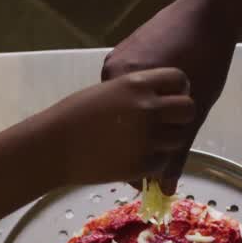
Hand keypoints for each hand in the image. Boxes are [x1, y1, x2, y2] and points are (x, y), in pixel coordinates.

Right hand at [43, 68, 195, 185]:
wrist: (53, 146)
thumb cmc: (72, 115)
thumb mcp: (106, 92)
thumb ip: (134, 93)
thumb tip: (155, 99)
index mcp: (136, 83)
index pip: (178, 79)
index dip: (179, 89)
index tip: (171, 98)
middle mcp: (147, 108)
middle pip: (188, 109)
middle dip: (181, 117)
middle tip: (166, 124)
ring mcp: (147, 137)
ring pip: (179, 138)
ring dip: (168, 141)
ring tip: (147, 143)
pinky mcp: (142, 163)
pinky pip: (162, 162)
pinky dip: (154, 162)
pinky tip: (136, 158)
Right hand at [102, 0, 237, 191]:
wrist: (207, 10)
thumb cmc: (208, 58)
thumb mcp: (197, 110)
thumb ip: (178, 149)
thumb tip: (164, 189)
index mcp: (131, 85)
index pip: (135, 134)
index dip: (154, 141)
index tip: (167, 135)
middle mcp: (116, 72)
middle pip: (126, 120)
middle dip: (144, 129)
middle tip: (166, 120)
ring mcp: (114, 60)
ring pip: (124, 105)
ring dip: (140, 112)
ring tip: (165, 100)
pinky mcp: (117, 52)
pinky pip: (123, 87)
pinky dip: (135, 97)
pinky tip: (157, 88)